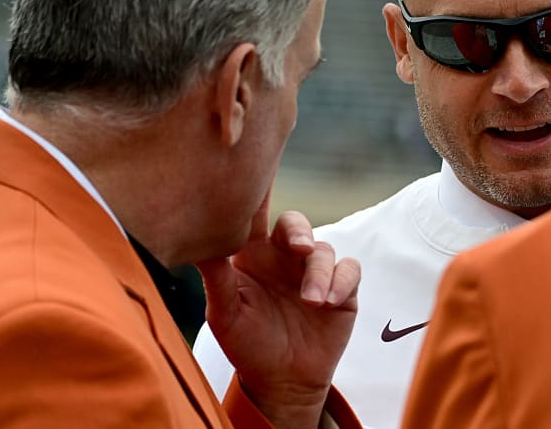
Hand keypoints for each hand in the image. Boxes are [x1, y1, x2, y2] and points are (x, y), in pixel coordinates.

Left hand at [197, 200, 359, 428]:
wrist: (281, 381)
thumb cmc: (247, 344)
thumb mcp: (225, 314)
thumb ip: (216, 277)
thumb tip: (201, 245)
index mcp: (252, 254)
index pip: (253, 216)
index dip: (256, 192)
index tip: (258, 169)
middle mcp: (284, 256)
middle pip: (295, 223)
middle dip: (300, 231)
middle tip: (300, 248)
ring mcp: (313, 271)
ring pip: (324, 250)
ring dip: (319, 273)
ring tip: (312, 301)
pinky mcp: (341, 289)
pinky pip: (349, 269)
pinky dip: (341, 281)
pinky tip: (329, 302)